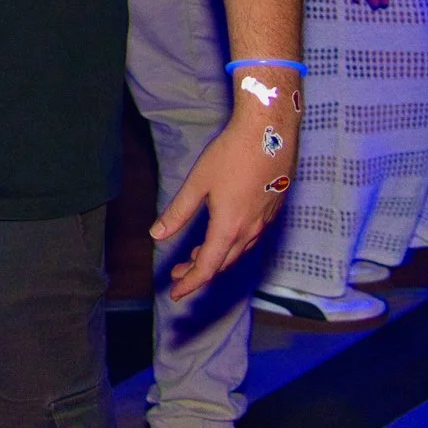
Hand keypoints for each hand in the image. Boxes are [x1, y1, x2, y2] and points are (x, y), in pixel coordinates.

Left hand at [153, 88, 299, 300]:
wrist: (270, 134)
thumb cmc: (231, 155)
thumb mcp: (197, 183)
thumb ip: (178, 212)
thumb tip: (156, 236)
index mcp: (229, 227)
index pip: (207, 266)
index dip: (189, 283)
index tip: (174, 294)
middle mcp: (250, 230)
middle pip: (223, 263)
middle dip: (198, 272)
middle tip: (177, 274)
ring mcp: (265, 221)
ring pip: (237, 251)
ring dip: (215, 259)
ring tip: (193, 257)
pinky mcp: (271, 209)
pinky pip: (250, 238)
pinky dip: (231, 246)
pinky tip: (222, 236)